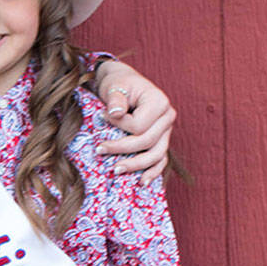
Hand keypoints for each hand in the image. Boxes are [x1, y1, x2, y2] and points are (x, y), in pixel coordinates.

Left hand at [94, 62, 175, 183]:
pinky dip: (152, 172)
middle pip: (147, 142)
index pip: (139, 125)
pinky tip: (141, 183)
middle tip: (99, 150)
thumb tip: (114, 113)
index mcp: (159, 102)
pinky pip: (160, 159)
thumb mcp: (115, 86)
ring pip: (156, 155)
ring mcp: (167, 131)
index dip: (119, 125)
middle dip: (122, 149)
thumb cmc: (118, 83)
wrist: (124, 83)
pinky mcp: (162, 140)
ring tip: (115, 170)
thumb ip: (115, 99)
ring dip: (136, 166)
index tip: (101, 116)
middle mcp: (167, 117)